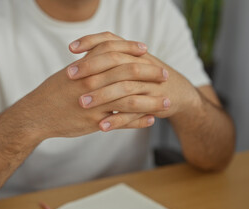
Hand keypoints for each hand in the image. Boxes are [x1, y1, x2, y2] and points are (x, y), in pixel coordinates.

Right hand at [17, 37, 165, 138]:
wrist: (36, 115)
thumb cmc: (53, 92)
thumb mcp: (70, 71)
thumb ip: (89, 62)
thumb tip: (105, 52)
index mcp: (86, 67)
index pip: (115, 51)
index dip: (132, 49)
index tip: (146, 50)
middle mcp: (92, 83)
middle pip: (129, 73)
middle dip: (150, 73)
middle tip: (165, 75)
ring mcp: (95, 103)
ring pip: (131, 100)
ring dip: (152, 101)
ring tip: (167, 102)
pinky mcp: (95, 122)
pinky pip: (122, 122)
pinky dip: (139, 121)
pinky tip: (151, 119)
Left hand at [68, 32, 200, 129]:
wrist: (179, 93)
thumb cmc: (149, 78)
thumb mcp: (134, 62)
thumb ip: (114, 56)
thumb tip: (85, 52)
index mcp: (135, 54)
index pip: (112, 42)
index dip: (91, 43)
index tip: (71, 49)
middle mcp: (143, 66)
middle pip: (116, 64)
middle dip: (92, 69)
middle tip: (70, 77)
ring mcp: (149, 86)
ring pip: (124, 89)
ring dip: (102, 96)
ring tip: (82, 104)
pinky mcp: (155, 105)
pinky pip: (134, 112)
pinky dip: (118, 120)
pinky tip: (101, 126)